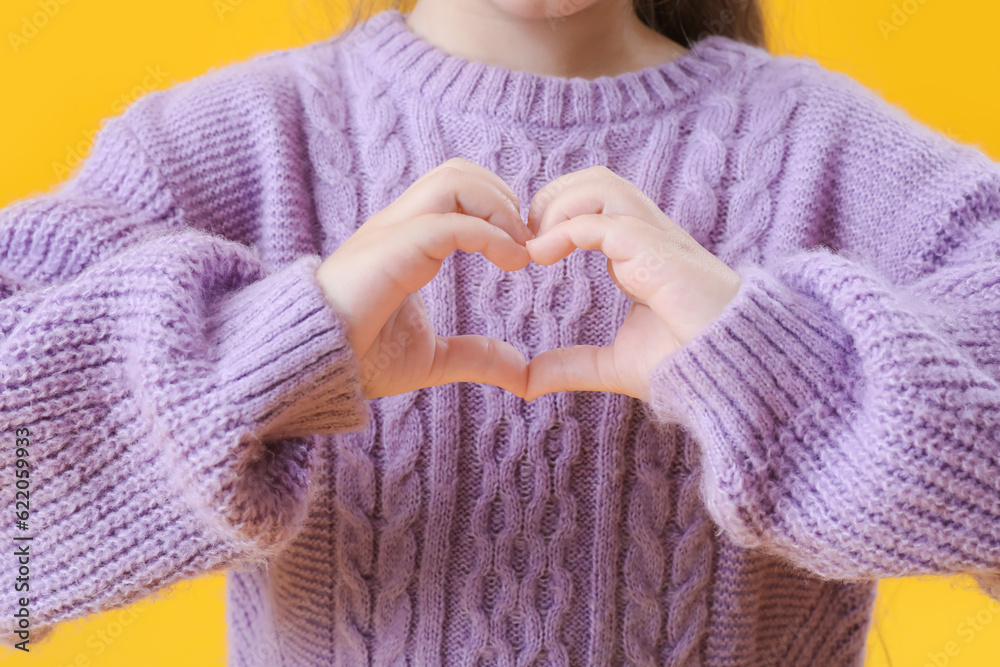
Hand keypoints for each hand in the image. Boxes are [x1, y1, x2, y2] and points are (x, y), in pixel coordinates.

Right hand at [314, 158, 533, 399]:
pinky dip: (490, 234)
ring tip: (520, 247)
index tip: (525, 250)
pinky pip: (448, 223)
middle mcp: (398, 225)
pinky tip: (512, 262)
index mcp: (406, 240)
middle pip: (457, 171)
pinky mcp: (390, 251)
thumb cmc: (360, 360)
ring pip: (452, 180)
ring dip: (498, 206)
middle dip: (503, 196)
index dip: (499, 208)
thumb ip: (477, 357)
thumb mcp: (433, 359)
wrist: (312, 371)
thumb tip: (522, 373)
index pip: (455, 190)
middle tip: (528, 242)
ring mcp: (391, 233)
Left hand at [523, 166, 741, 401]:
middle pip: (597, 180)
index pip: (596, 203)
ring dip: (560, 205)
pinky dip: (566, 230)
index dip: (556, 213)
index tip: (528, 251)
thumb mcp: (613, 365)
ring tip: (536, 243)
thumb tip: (527, 381)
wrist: (732, 378)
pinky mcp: (659, 254)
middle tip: (526, 237)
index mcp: (639, 253)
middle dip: (553, 196)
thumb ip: (570, 366)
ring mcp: (657, 241)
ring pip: (604, 186)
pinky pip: (605, 223)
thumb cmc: (688, 365)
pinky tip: (541, 256)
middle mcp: (649, 237)